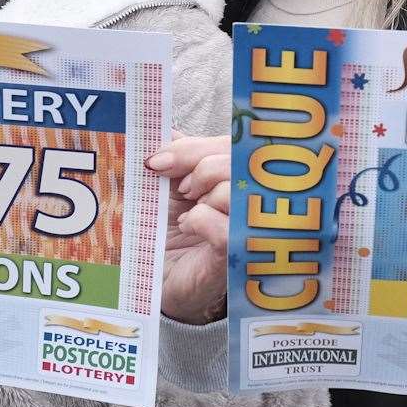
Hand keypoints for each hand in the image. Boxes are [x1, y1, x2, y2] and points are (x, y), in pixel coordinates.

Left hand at [145, 135, 230, 324]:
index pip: (229, 143)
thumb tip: (167, 126)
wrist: (163, 280)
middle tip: (180, 190)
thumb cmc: (171, 232)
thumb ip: (176, 157)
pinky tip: (190, 227)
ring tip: (188, 211)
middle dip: (198, 168)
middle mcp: (250, 195)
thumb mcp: (169, 188)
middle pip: (236, 159)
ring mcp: (248, 225)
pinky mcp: (237, 254)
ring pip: (232, 189)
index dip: (192, 147)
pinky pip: (223, 225)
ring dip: (201, 197)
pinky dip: (199, 221)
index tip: (157, 161)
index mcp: (235, 173)